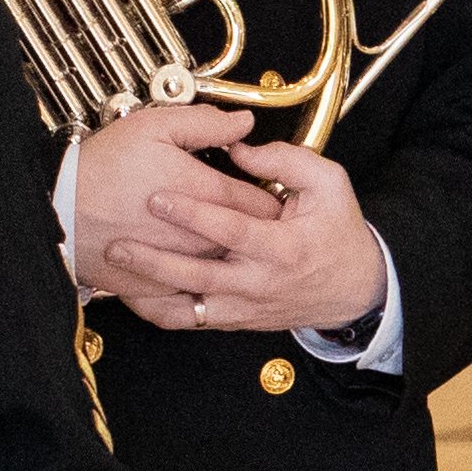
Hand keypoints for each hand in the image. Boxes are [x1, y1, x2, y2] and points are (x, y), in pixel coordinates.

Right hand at [65, 99, 254, 298]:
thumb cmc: (101, 168)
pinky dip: (198, 295)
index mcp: (206, 197)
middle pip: (251, 244)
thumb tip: (244, 122)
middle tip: (261, 224)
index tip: (271, 195)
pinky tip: (199, 284)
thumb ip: (205, 124)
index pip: (262, 205)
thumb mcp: (152, 127)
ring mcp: (179, 269)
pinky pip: (188, 306)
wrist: (55, 210)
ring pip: (225, 274)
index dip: (272, 199)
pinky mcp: (154, 292)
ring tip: (236, 253)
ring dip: (235, 264)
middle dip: (260, 234)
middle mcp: (200, 240)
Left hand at [89, 125, 389, 336]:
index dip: (193, 214)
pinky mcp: (236, 320)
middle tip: (119, 243)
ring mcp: (246, 307)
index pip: (231, 230)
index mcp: (284, 248)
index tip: (158, 196)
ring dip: (149, 292)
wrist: (355, 289)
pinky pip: (190, 322)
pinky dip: (159, 311)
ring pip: (189, 309)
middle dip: (155, 261)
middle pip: (199, 276)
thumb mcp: (330, 185)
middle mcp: (261, 282)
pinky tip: (132, 293)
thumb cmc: (339, 233)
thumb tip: (239, 148)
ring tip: (115, 274)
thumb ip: (286, 161)